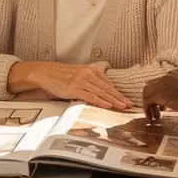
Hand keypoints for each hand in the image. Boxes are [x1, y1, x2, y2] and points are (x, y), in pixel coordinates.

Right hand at [13, 62, 131, 110]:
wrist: (47, 72)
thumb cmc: (62, 75)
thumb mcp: (80, 74)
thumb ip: (91, 81)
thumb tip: (102, 91)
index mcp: (92, 70)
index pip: (108, 83)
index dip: (118, 92)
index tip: (127, 99)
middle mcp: (89, 74)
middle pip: (108, 88)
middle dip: (120, 97)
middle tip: (130, 104)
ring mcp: (82, 81)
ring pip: (101, 92)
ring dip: (113, 100)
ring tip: (122, 106)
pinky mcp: (74, 88)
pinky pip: (90, 96)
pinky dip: (100, 101)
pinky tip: (107, 105)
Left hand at [142, 69, 177, 118]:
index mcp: (177, 73)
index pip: (162, 81)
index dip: (161, 93)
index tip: (163, 104)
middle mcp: (167, 75)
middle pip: (152, 85)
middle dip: (153, 98)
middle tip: (157, 110)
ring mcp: (162, 82)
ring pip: (147, 92)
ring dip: (149, 105)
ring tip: (155, 116)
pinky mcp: (159, 92)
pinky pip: (147, 100)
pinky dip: (147, 110)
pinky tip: (152, 117)